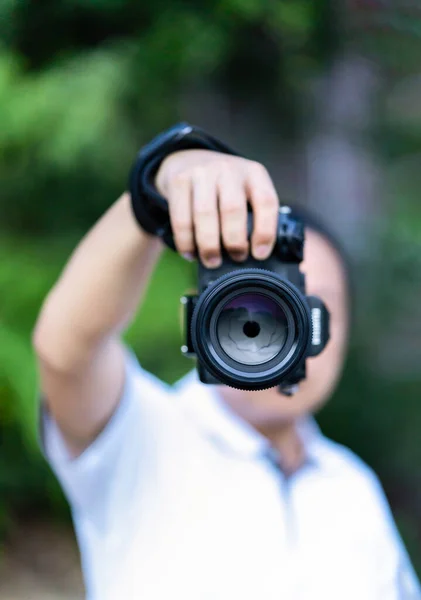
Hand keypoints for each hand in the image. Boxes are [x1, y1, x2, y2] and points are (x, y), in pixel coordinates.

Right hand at [155, 149, 278, 267]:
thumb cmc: (224, 188)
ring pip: (205, 214)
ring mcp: (202, 173)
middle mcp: (229, 169)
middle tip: (235, 258)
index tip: (259, 255)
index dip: (265, 232)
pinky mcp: (179, 181)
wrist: (190, 160)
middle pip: (233, 209)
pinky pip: (181, 218)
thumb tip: (256, 254)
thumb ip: (255, 215)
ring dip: (209, 245)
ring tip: (212, 261)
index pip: (266, 202)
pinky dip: (185, 241)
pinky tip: (190, 253)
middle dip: (234, 241)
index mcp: (254, 174)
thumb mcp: (247, 190)